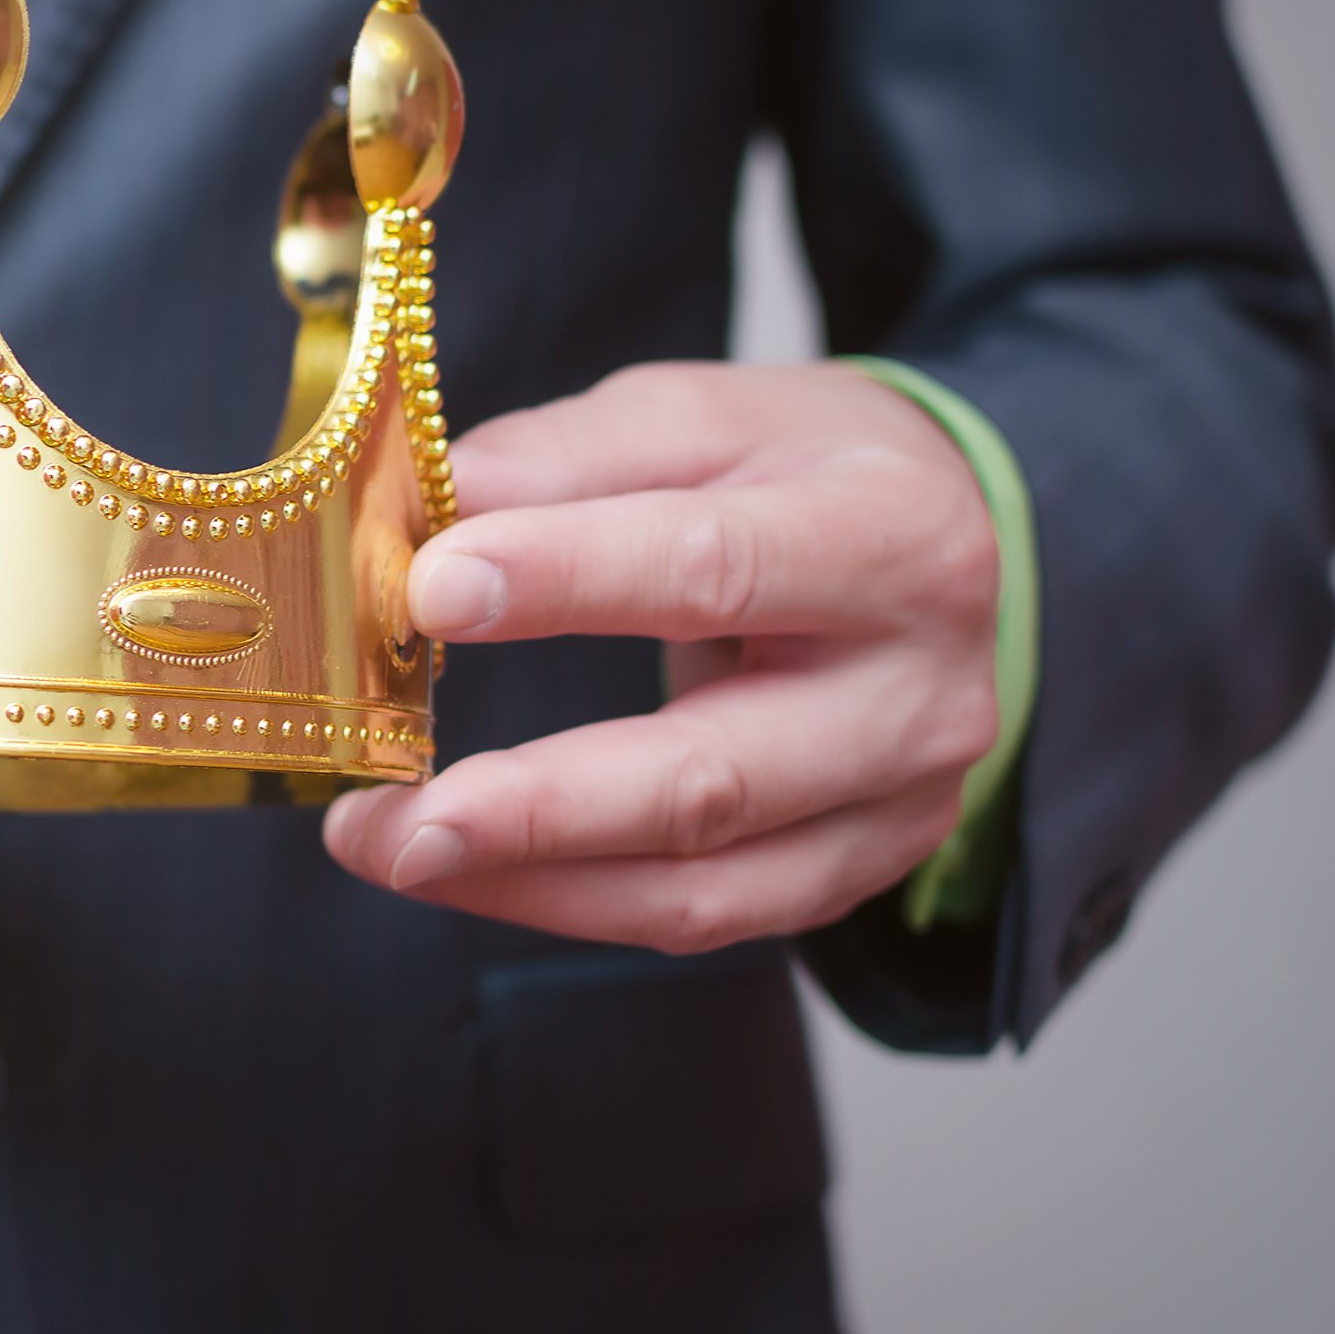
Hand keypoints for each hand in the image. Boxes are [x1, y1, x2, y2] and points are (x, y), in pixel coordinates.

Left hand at [323, 361, 999, 952]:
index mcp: (888, 535)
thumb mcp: (702, 416)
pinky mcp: (860, 869)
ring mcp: (899, 801)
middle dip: (534, 807)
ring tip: (388, 848)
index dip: (566, 580)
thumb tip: (425, 508)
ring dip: (525, 879)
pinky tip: (467, 873)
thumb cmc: (805, 469)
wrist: (946, 550)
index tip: (429, 590)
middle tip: (388, 818)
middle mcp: (914, 690)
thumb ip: (564, 458)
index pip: (713, 568)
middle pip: (714, 774)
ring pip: (703, 883)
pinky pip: (704, 917)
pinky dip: (570, 902)